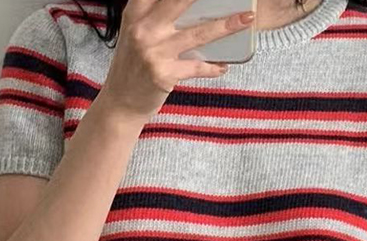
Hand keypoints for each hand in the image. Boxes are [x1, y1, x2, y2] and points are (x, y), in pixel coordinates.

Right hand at [101, 0, 254, 120]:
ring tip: (246, 19)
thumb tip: (191, 8)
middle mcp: (143, 29)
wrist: (121, 103)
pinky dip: (212, 67)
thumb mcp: (136, 34)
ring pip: (197, 34)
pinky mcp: (164, 74)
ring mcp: (154, 52)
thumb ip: (154, 16)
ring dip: (226, 26)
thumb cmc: (133, 66)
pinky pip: (196, 67)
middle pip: (180, 1)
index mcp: (136, 14)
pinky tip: (223, 66)